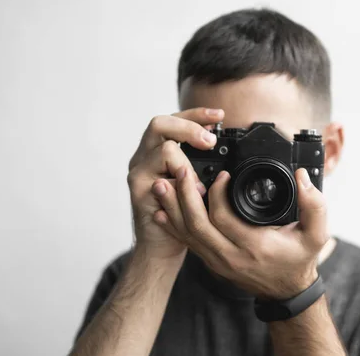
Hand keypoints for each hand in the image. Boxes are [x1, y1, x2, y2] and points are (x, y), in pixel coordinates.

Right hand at [127, 108, 223, 258]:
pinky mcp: (139, 192)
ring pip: (164, 149)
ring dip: (188, 163)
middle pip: (160, 123)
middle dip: (189, 127)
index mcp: (156, 149)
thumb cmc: (181, 213)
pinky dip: (181, 186)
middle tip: (210, 142)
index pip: (173, 119)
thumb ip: (200, 161)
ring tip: (200, 183)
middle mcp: (143, 156)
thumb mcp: (194, 181)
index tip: (219, 116)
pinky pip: (161, 179)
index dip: (196, 114)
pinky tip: (193, 196)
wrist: (162, 245)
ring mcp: (139, 173)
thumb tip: (220, 141)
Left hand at [151, 166, 329, 298]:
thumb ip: (314, 205)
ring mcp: (216, 260)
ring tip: (162, 184)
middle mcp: (230, 256)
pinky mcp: (210, 261)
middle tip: (180, 170)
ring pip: (186, 234)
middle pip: (197, 225)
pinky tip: (161, 209)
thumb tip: (302, 177)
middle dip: (184, 195)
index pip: (224, 218)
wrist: (286, 291)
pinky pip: (186, 242)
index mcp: (254, 246)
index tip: (221, 174)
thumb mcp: (316, 234)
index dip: (217, 193)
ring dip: (172, 208)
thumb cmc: (298, 259)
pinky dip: (172, 224)